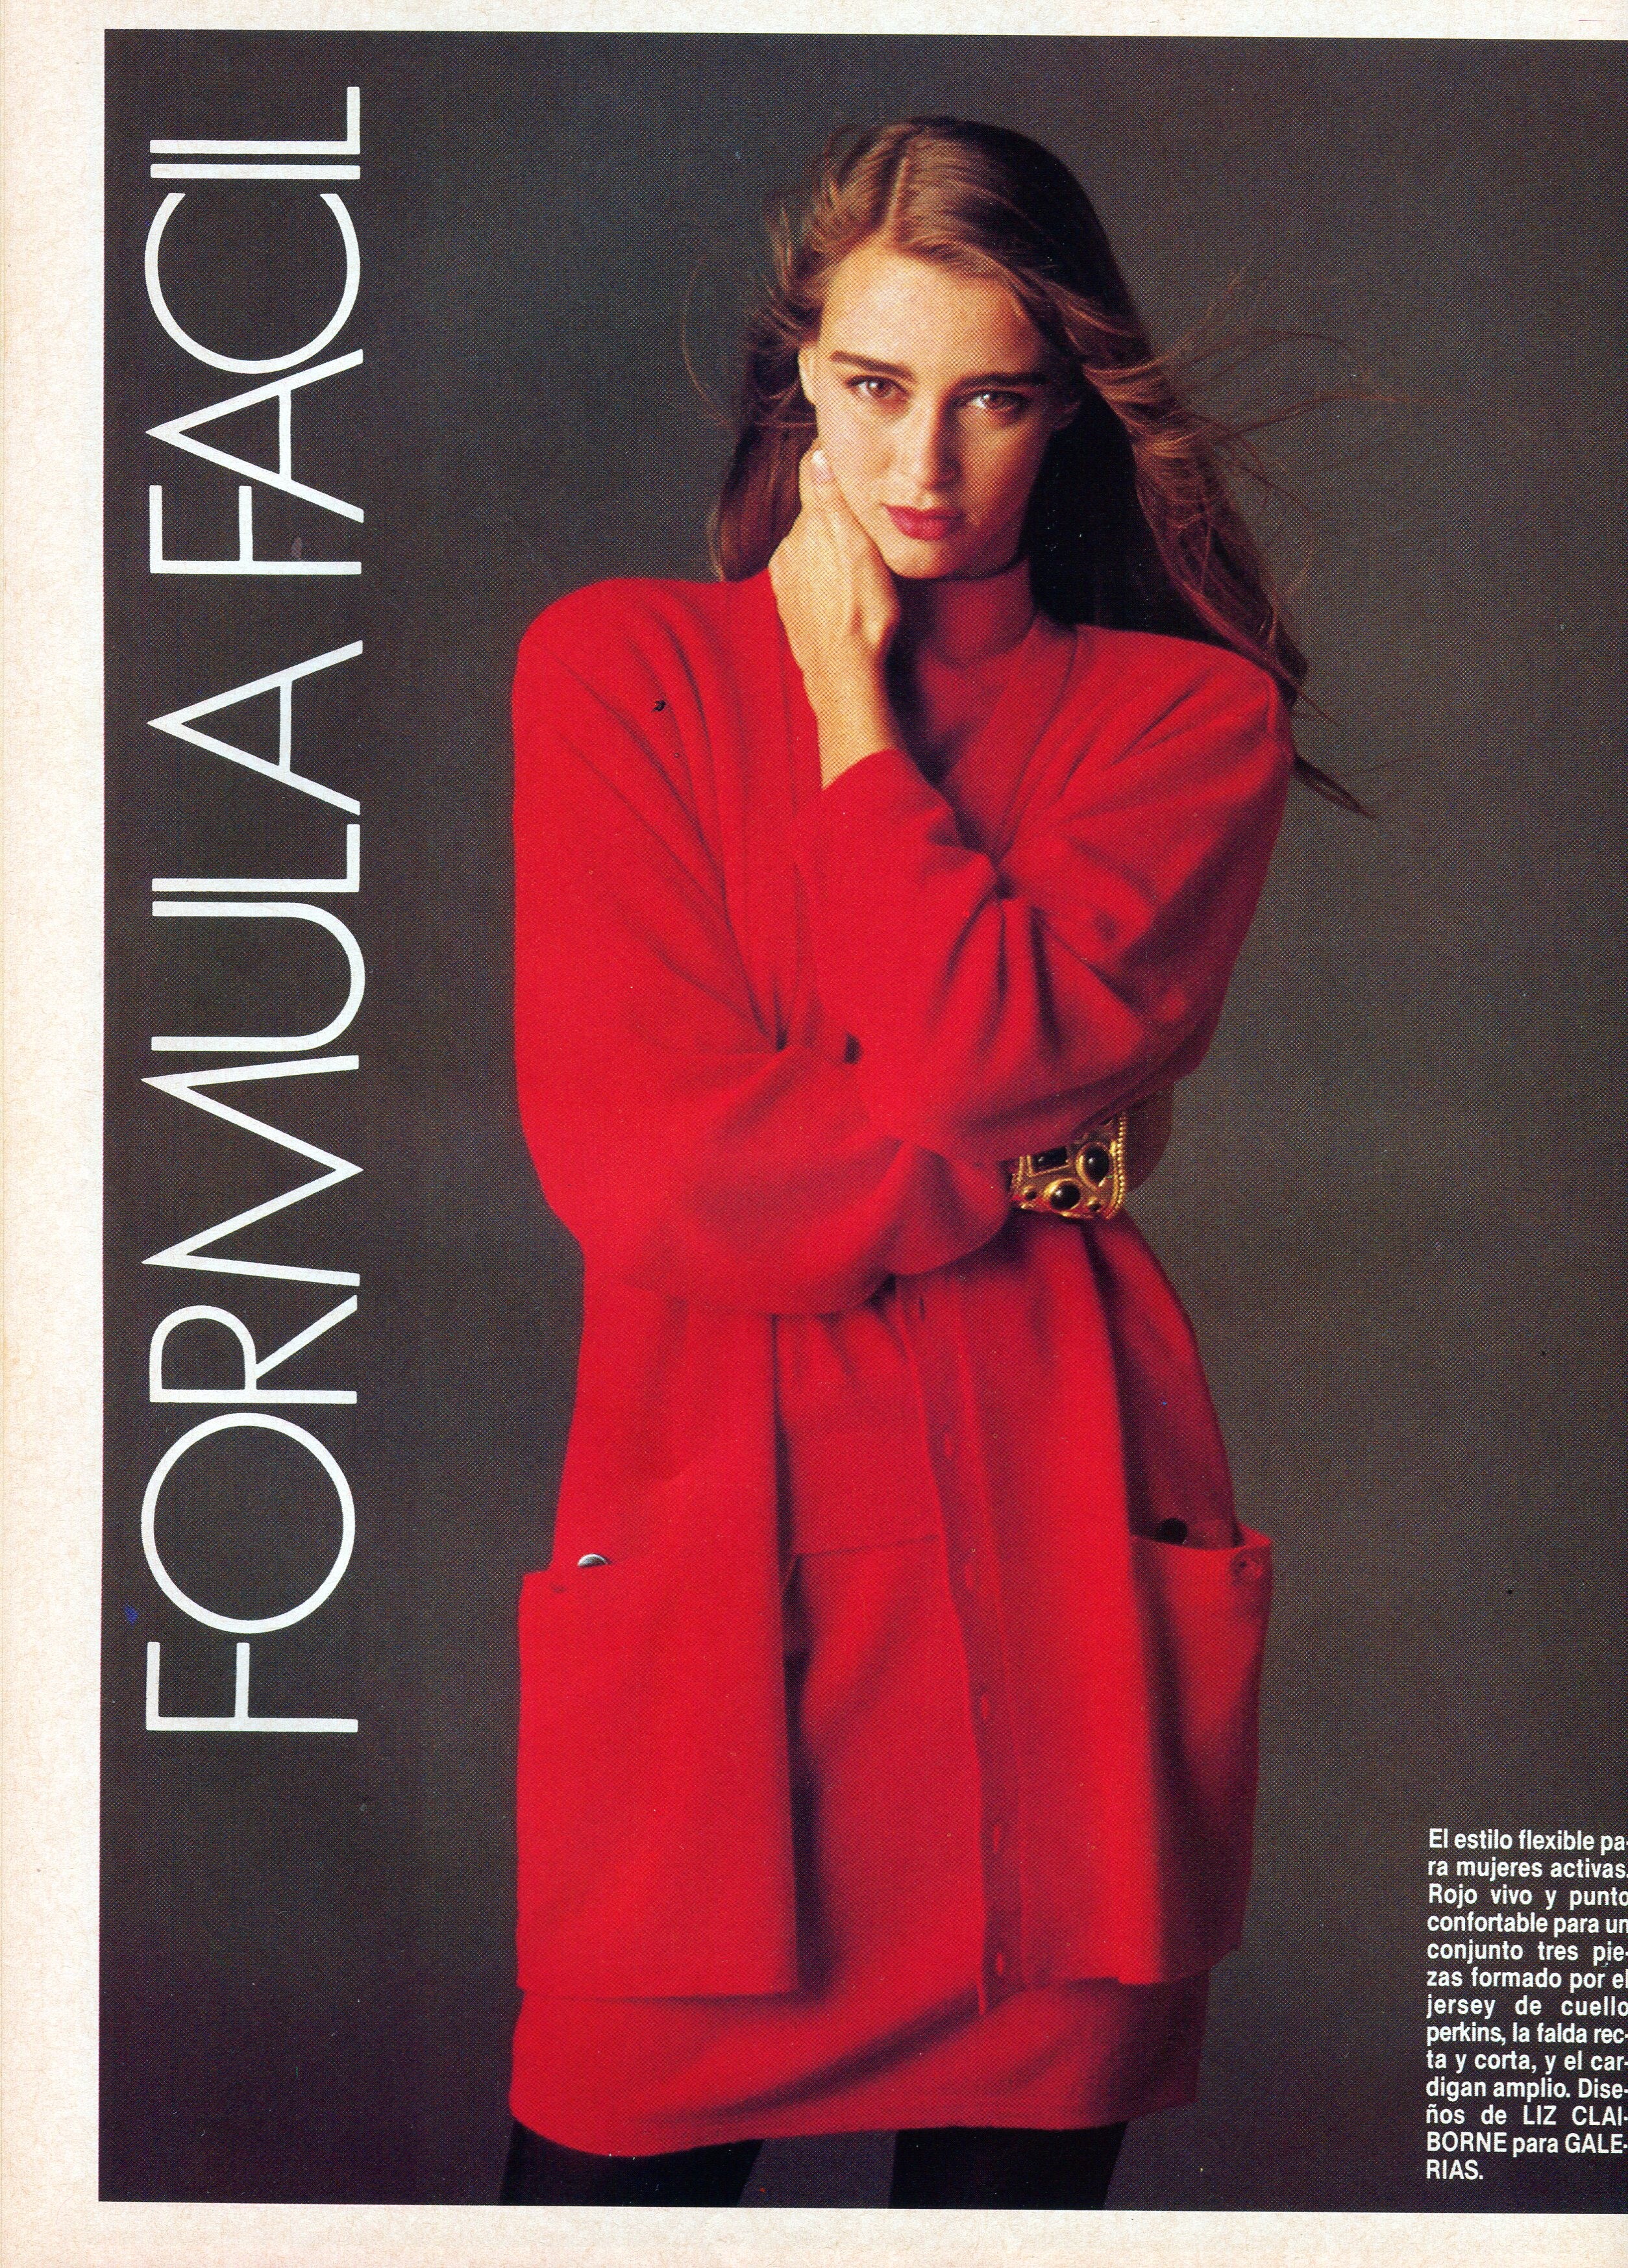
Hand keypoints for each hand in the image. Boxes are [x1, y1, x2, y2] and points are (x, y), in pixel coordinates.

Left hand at [769, 448, 902, 786]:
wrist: (842, 672)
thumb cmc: (863, 615)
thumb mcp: (861, 550)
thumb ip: (834, 502)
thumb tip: (818, 457)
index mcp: (811, 526)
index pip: (813, 476)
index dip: (829, 464)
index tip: (844, 458)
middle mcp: (790, 545)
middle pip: (812, 511)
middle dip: (832, 511)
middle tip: (861, 520)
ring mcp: (785, 573)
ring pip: (807, 542)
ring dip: (826, 544)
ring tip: (853, 561)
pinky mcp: (786, 599)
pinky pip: (802, 571)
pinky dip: (818, 571)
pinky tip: (837, 587)